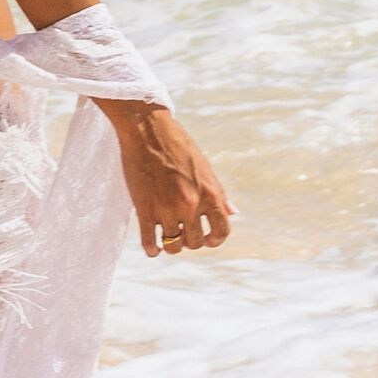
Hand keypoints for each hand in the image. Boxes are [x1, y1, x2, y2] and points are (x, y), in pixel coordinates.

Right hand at [101, 102, 231, 255]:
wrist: (146, 128)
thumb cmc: (177, 143)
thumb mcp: (204, 166)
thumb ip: (218, 193)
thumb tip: (233, 213)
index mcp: (210, 192)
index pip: (222, 231)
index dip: (215, 239)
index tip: (207, 238)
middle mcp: (191, 204)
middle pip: (196, 242)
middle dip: (191, 240)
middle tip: (183, 232)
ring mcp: (167, 209)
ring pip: (173, 246)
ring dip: (172, 245)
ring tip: (168, 238)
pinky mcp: (144, 209)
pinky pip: (149, 243)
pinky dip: (152, 249)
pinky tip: (153, 247)